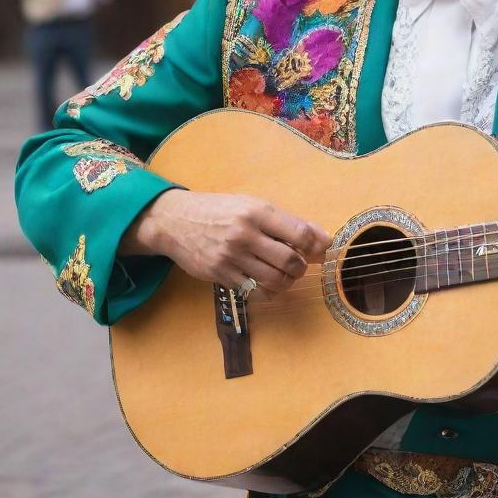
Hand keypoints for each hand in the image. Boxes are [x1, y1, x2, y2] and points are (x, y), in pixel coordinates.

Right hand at [122, 189, 331, 294]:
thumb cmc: (220, 210)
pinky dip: (269, 291)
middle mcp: (244, 234)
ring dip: (288, 281)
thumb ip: (286, 222)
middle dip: (302, 267)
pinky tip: (268, 283)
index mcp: (257, 212)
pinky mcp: (220, 275)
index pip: (299, 232)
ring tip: (286, 275)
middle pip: (289, 260)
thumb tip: (322, 238)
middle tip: (300, 265)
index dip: (316, 244)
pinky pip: (255, 291)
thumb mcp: (252, 205)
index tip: (321, 249)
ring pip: (274, 280)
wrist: (176, 221)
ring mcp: (231, 257)